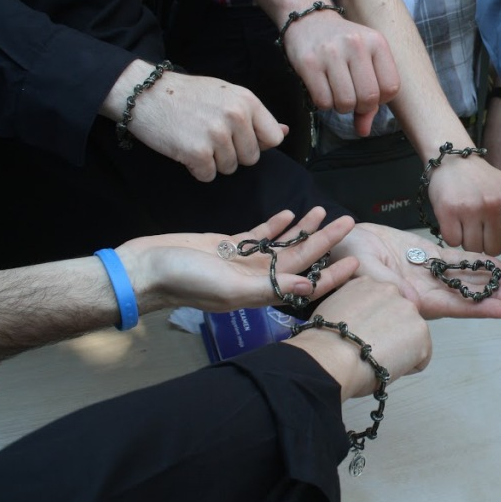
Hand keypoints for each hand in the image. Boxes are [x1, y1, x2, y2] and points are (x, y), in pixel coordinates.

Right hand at [117, 208, 359, 313]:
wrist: (144, 268)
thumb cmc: (184, 280)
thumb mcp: (228, 286)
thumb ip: (268, 287)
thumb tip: (307, 286)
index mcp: (260, 291)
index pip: (306, 282)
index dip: (331, 274)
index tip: (356, 262)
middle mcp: (256, 278)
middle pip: (300, 258)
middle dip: (325, 241)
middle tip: (347, 221)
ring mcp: (242, 262)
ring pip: (282, 245)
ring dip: (303, 230)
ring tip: (322, 210)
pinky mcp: (227, 245)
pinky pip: (259, 236)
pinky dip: (276, 225)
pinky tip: (290, 213)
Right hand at [127, 69, 287, 181]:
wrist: (145, 94)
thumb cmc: (188, 96)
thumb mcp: (227, 95)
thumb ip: (256, 115)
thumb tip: (285, 132)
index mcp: (247, 101)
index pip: (274, 138)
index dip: (259, 143)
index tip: (240, 138)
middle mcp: (236, 116)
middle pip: (252, 158)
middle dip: (234, 154)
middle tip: (211, 137)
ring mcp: (217, 134)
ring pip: (230, 168)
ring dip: (214, 161)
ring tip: (197, 140)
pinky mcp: (197, 152)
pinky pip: (208, 175)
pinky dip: (197, 169)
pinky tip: (186, 150)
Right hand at [281, 11, 400, 136]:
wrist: (309, 20)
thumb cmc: (344, 47)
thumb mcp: (366, 62)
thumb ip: (372, 98)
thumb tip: (363, 131)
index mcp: (377, 42)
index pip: (391, 88)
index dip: (381, 99)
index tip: (369, 92)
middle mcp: (355, 43)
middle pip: (368, 98)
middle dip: (360, 107)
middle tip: (351, 97)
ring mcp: (331, 52)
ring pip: (345, 103)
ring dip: (341, 107)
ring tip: (336, 92)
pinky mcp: (308, 62)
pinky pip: (323, 101)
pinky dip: (323, 104)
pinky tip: (322, 89)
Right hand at [287, 276, 430, 399]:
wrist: (332, 357)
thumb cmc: (325, 341)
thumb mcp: (334, 308)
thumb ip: (352, 307)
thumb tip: (359, 320)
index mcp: (368, 283)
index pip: (382, 302)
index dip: (374, 322)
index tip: (364, 335)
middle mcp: (391, 290)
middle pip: (400, 315)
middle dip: (391, 332)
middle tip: (370, 349)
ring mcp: (409, 310)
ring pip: (412, 334)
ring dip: (401, 348)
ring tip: (377, 359)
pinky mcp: (421, 332)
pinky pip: (421, 356)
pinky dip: (409, 366)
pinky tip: (387, 367)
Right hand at [332, 223, 500, 318]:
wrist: (341, 241)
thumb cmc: (345, 259)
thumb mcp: (361, 270)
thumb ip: (384, 286)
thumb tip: (408, 302)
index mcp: (411, 299)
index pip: (451, 306)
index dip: (476, 308)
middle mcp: (426, 291)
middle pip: (468, 296)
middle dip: (497, 297)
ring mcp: (429, 274)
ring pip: (468, 279)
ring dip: (496, 282)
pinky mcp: (429, 257)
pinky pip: (459, 261)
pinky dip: (480, 263)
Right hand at [428, 155, 500, 255]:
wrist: (454, 160)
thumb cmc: (481, 180)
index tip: (496, 229)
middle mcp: (493, 206)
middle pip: (494, 250)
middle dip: (486, 243)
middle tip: (479, 227)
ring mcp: (471, 209)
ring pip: (473, 249)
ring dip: (468, 240)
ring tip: (466, 223)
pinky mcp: (448, 211)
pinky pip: (453, 241)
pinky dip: (452, 236)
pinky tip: (453, 222)